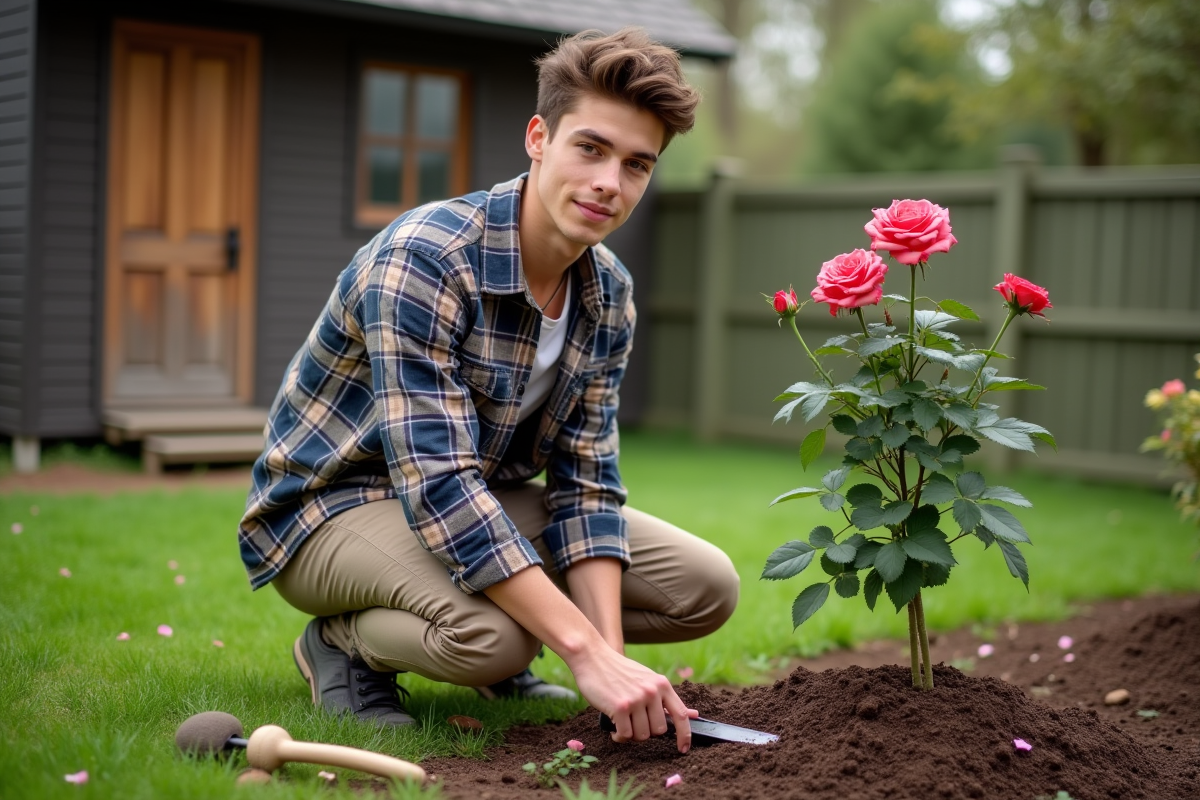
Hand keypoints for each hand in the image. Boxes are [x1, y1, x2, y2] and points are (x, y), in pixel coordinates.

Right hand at [567, 644, 696, 753]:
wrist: (593, 657)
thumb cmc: (619, 671)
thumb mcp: (647, 679)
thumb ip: (666, 698)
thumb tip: (693, 715)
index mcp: (662, 684)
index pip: (681, 714)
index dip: (685, 735)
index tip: (683, 749)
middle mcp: (651, 691)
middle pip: (658, 730)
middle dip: (646, 731)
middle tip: (633, 722)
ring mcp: (636, 699)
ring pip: (642, 735)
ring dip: (631, 734)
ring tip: (622, 722)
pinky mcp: (620, 707)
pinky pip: (625, 735)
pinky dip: (619, 736)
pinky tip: (614, 728)